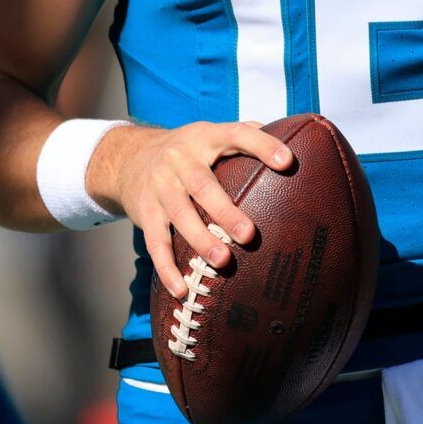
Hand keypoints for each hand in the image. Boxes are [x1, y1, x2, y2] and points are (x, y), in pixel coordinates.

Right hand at [92, 121, 292, 297]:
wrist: (129, 159)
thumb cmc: (188, 151)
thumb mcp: (211, 134)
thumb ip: (246, 135)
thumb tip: (292, 137)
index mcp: (206, 136)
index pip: (238, 134)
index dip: (263, 145)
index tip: (288, 162)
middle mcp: (180, 159)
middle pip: (203, 185)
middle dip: (226, 212)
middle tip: (249, 235)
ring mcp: (160, 186)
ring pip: (180, 215)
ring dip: (200, 240)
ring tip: (222, 261)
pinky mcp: (145, 212)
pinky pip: (155, 243)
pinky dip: (166, 268)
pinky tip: (181, 289)